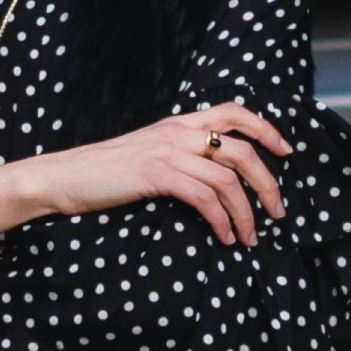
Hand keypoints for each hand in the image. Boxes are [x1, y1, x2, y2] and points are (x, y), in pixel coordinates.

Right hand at [19, 104, 289, 246]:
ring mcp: (167, 151)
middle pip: (243, 150)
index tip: (286, 151)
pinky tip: (224, 238)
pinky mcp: (156, 174)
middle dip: (268, 184)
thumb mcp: (148, 154)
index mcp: (178, 123)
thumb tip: (213, 179)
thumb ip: (179, 156)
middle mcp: (178, 131)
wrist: (64, 177)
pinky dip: (222, 221)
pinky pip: (204, 198)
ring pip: (228, 179)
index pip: (233, 112)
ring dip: (247, 213)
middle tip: (278, 212)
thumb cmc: (104, 173)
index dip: (266, 128)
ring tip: (250, 238)